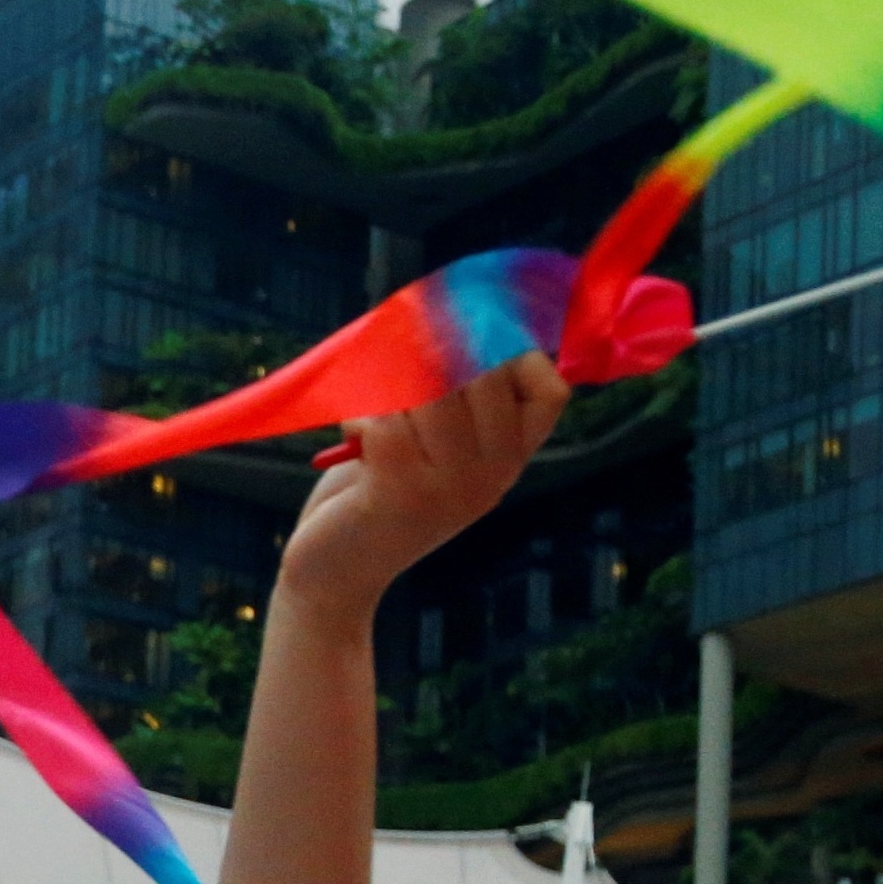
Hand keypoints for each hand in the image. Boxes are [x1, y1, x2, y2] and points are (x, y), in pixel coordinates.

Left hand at [277, 354, 567, 619]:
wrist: (333, 577)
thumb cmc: (375, 494)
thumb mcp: (430, 445)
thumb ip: (453, 393)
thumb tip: (458, 307)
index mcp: (508, 458)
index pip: (550, 390)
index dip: (513, 353)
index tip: (466, 343)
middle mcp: (492, 474)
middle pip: (486, 374)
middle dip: (435, 354)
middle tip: (397, 363)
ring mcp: (451, 487)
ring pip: (431, 391)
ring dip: (390, 384)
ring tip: (371, 408)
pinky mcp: (401, 494)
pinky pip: (386, 419)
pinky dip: (360, 414)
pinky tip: (351, 433)